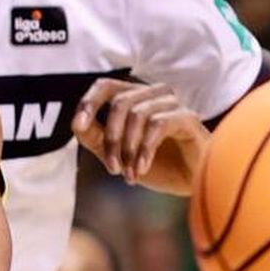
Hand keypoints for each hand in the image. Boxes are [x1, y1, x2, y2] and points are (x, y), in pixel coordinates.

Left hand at [72, 78, 210, 189]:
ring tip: (130, 175)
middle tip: (112, 169)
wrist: (193, 184)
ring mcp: (172, 103)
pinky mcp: (187, 117)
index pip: (105, 86)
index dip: (89, 102)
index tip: (79, 126)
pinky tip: (142, 169)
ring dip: (128, 149)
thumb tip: (76, 124)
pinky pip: (158, 124)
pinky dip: (145, 149)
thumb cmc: (159, 165)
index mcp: (135, 98)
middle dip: (111, 139)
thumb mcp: (119, 154)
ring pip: (137, 114)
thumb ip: (96, 138)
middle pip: (120, 103)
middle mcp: (153, 94)